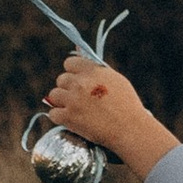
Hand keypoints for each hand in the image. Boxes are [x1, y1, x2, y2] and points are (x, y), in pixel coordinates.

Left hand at [42, 57, 179, 182]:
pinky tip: (71, 120)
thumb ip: (96, 69)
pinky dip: (60, 117)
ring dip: (62, 102)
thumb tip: (79, 53)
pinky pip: (53, 113)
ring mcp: (73, 100)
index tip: (79, 81)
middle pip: (61, 79)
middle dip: (68, 88)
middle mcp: (80, 82)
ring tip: (76, 110)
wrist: (129, 129)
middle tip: (80, 99)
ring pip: (54, 95)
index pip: (69, 63)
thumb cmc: (126, 105)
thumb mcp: (116, 80)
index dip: (74, 73)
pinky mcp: (68, 117)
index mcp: (92, 71)